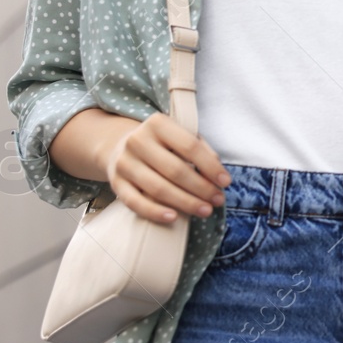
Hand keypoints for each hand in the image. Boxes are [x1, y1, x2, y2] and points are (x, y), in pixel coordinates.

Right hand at [102, 112, 229, 222]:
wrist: (120, 146)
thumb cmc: (162, 144)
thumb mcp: (181, 136)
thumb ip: (201, 150)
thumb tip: (217, 174)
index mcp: (158, 124)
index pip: (190, 146)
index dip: (210, 166)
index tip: (226, 182)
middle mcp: (137, 141)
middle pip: (175, 170)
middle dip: (201, 188)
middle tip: (218, 200)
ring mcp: (124, 163)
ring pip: (158, 188)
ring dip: (185, 203)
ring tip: (205, 210)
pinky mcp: (116, 183)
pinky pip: (135, 202)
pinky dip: (155, 212)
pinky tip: (174, 218)